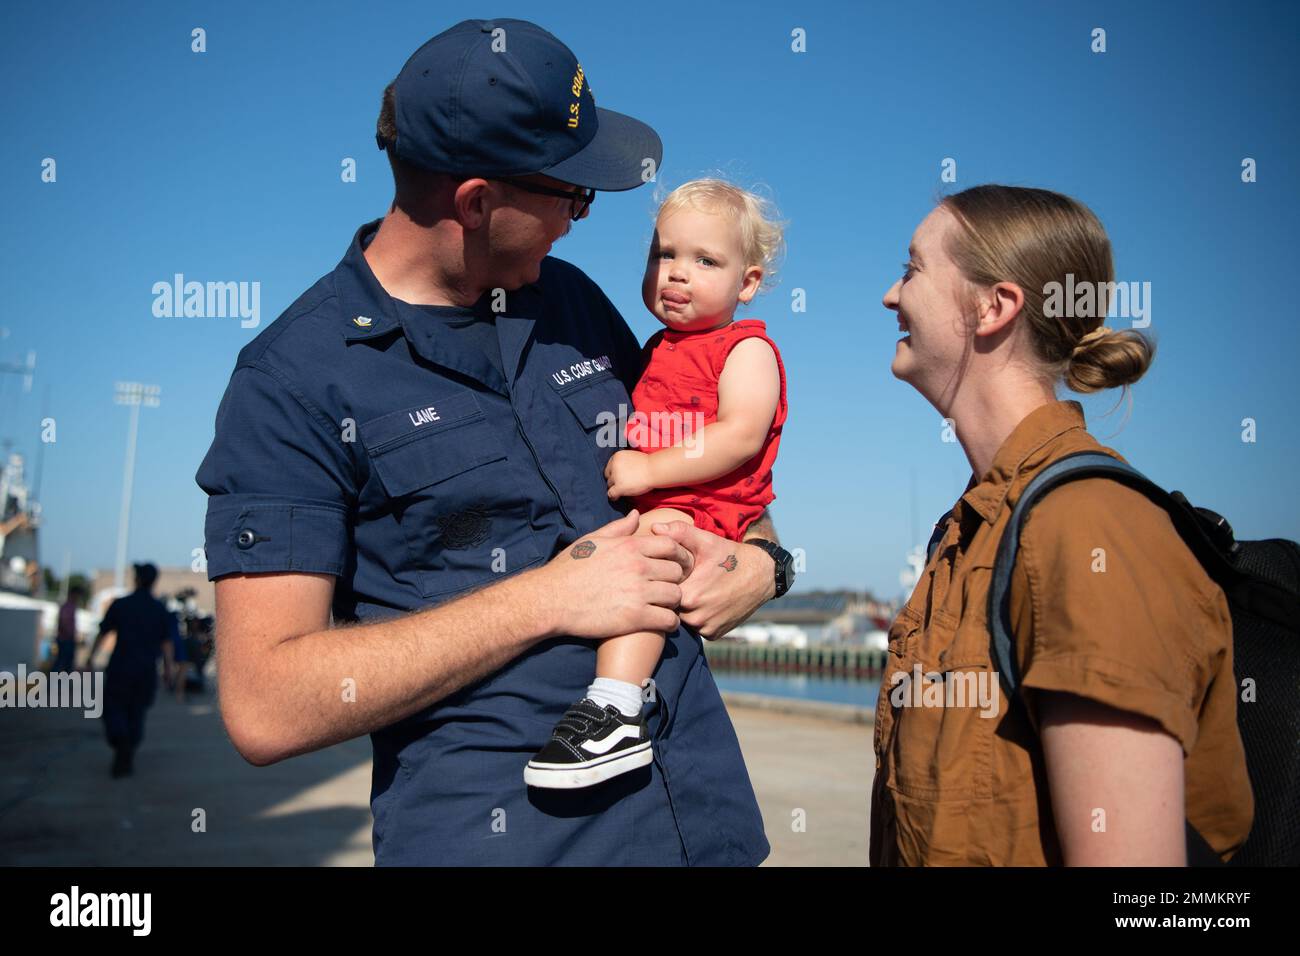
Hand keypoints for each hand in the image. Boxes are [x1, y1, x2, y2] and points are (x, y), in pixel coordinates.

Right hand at [535, 509, 693, 638]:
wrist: (551, 599)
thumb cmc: (569, 569)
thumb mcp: (593, 540)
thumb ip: (618, 529)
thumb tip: (636, 515)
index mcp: (630, 546)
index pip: (671, 545)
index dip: (677, 556)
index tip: (674, 566)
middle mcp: (638, 566)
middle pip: (677, 571)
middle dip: (676, 580)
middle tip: (669, 588)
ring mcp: (638, 592)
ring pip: (676, 595)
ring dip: (673, 602)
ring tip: (664, 606)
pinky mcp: (635, 617)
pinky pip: (669, 620)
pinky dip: (670, 623)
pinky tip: (662, 622)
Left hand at [604, 450, 654, 498]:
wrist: (654, 470)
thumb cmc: (648, 464)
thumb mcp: (632, 456)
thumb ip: (624, 461)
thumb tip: (621, 469)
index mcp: (617, 456)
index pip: (609, 466)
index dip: (613, 472)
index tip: (617, 476)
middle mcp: (614, 465)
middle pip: (608, 475)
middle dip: (613, 480)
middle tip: (620, 484)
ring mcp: (616, 476)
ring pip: (609, 485)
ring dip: (615, 487)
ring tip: (621, 490)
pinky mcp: (619, 487)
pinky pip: (611, 493)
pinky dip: (613, 496)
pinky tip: (617, 497)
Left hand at [650, 521, 775, 639]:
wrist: (761, 575)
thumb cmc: (730, 556)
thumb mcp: (706, 541)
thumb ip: (679, 533)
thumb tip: (654, 527)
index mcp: (689, 596)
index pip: (662, 592)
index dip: (665, 581)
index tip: (675, 572)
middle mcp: (696, 617)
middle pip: (671, 607)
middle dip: (674, 595)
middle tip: (688, 580)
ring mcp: (706, 628)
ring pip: (682, 618)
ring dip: (685, 607)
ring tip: (697, 590)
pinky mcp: (713, 634)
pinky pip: (696, 627)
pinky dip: (698, 616)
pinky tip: (706, 602)